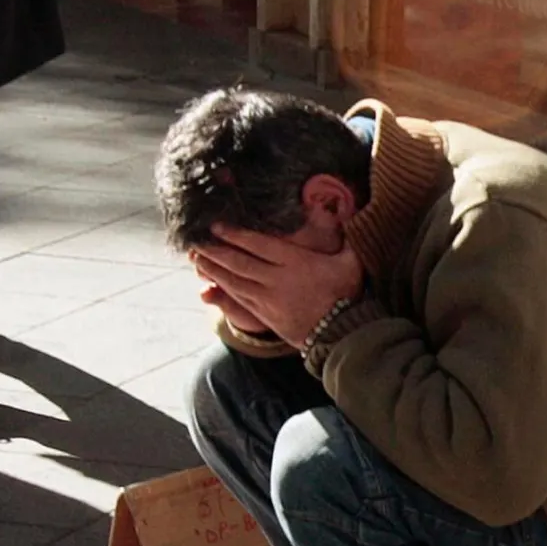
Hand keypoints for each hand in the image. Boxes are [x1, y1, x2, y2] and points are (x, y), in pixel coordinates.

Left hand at [191, 226, 363, 347]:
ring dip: (214, 269)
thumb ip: (345, 237)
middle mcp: (278, 279)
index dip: (236, 235)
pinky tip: (212, 280)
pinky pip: (239, 298)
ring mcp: (269, 299)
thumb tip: (343, 211)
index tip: (217, 226)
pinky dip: (223, 288)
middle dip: (216, 250)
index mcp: (296, 262)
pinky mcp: (265, 315)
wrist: (340, 334)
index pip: (259, 245)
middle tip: (196, 239)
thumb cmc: (346, 294)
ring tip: (196, 257)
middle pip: (240, 262)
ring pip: (235, 281)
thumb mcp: (350, 262)